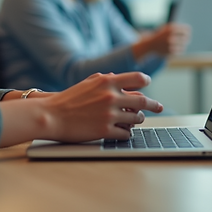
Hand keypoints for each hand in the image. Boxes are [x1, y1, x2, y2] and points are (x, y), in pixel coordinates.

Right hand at [43, 72, 162, 142]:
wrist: (51, 115)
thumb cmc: (68, 99)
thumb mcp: (88, 82)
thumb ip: (105, 79)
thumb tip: (119, 78)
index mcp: (107, 82)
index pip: (137, 78)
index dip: (145, 82)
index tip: (148, 86)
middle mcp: (111, 97)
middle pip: (143, 101)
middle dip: (154, 105)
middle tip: (159, 107)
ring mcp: (109, 115)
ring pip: (136, 119)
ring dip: (137, 120)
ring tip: (135, 120)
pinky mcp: (105, 131)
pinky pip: (125, 133)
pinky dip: (126, 133)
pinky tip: (123, 132)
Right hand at [132, 23, 190, 59]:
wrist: (150, 45)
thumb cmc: (161, 35)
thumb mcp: (168, 28)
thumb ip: (179, 28)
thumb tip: (189, 30)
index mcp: (171, 29)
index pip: (187, 30)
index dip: (188, 32)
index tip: (187, 34)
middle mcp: (171, 36)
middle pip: (186, 38)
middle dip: (187, 39)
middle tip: (186, 39)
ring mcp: (170, 45)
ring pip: (184, 45)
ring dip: (183, 45)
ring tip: (180, 44)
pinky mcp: (170, 52)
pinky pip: (181, 51)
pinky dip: (180, 50)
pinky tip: (177, 48)